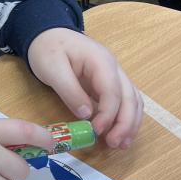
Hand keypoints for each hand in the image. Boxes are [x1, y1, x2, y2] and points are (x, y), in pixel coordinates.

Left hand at [27, 28, 142, 148]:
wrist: (47, 34)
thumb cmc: (48, 49)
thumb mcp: (52, 68)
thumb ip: (70, 91)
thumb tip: (87, 115)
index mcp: (101, 61)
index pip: (113, 91)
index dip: (108, 114)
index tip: (97, 131)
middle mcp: (114, 68)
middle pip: (129, 97)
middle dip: (125, 123)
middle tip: (114, 145)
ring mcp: (114, 75)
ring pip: (132, 100)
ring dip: (130, 123)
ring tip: (121, 145)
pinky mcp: (108, 84)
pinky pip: (124, 101)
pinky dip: (125, 118)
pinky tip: (120, 134)